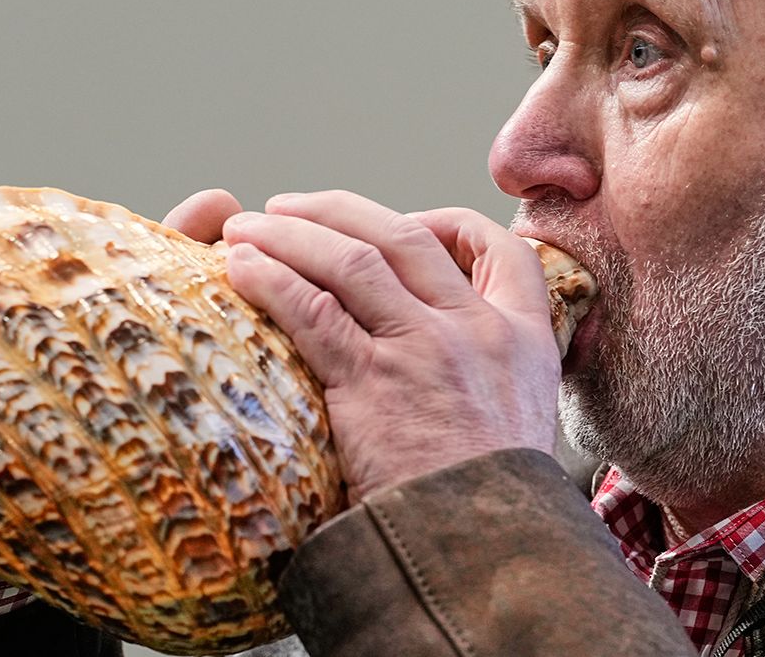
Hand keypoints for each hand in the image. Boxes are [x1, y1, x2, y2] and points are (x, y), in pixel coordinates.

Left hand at [202, 190, 558, 503]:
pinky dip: (271, 280)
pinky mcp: (373, 383)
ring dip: (289, 235)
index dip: (450, 223)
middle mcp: (477, 331)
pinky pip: (313, 311)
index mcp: (524, 339)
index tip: (406, 223)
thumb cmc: (489, 508)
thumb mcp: (522, 429)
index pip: (503, 249)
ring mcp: (424, 352)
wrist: (484, 554)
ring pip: (352, 260)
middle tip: (287, 209)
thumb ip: (493, 383)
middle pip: (404, 236)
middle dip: (336, 212)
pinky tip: (240, 271)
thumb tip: (452, 373)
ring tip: (244, 232)